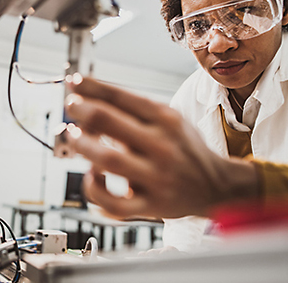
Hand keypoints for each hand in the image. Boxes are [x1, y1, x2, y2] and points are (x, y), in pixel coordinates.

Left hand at [64, 75, 256, 219]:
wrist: (216, 186)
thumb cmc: (184, 149)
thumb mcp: (170, 118)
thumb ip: (135, 110)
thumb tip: (90, 97)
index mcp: (166, 119)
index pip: (121, 96)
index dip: (91, 87)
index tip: (74, 82)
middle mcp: (161, 145)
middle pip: (109, 121)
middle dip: (82, 110)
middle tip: (71, 105)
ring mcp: (156, 177)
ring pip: (108, 159)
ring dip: (83, 145)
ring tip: (73, 135)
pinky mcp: (151, 206)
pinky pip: (114, 203)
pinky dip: (96, 190)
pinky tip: (92, 176)